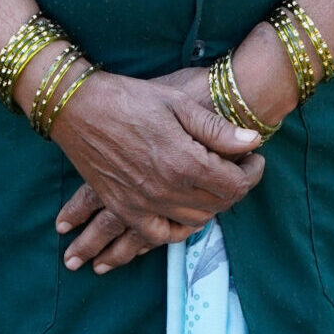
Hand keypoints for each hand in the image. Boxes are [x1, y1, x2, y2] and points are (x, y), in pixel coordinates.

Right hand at [51, 66, 264, 272]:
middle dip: (236, 189)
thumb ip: (216, 129)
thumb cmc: (130, 98)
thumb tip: (252, 143)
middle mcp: (166, 190)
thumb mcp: (178, 104)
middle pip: (217, 205)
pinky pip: (157, 235)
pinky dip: (175, 230)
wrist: (78, 107)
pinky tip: (183, 217)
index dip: (253, 172)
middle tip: (238, 169)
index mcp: (184, 162)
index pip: (235, 184)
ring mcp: (143, 204)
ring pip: (192, 221)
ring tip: (214, 187)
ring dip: (211, 207)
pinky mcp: (123, 208)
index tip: (255, 158)